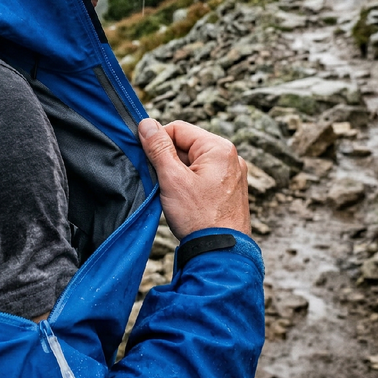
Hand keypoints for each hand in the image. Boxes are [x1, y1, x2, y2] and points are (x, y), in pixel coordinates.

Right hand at [138, 118, 250, 238]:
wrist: (221, 254)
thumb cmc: (199, 218)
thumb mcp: (172, 179)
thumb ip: (158, 148)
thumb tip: (146, 124)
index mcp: (219, 148)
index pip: (178, 129)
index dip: (158, 142)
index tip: (147, 161)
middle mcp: (230, 157)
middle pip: (186, 145)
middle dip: (169, 161)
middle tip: (162, 183)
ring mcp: (232, 174)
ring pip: (192, 162)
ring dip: (177, 174)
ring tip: (174, 196)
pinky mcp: (229, 190)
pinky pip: (203, 177)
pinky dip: (189, 185)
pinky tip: (184, 202)